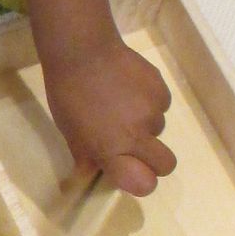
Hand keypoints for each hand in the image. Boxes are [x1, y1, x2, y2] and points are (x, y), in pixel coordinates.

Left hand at [40, 30, 176, 196]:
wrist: (82, 51)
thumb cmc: (68, 94)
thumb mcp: (70, 132)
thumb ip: (87, 157)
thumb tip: (91, 177)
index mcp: (112, 150)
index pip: (145, 184)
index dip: (142, 181)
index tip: (132, 171)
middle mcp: (138, 135)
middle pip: (166, 165)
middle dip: (155, 160)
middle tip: (135, 144)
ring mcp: (153, 111)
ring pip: (160, 129)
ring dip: (146, 123)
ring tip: (121, 103)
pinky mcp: (161, 88)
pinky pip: (161, 104)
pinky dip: (149, 101)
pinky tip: (129, 87)